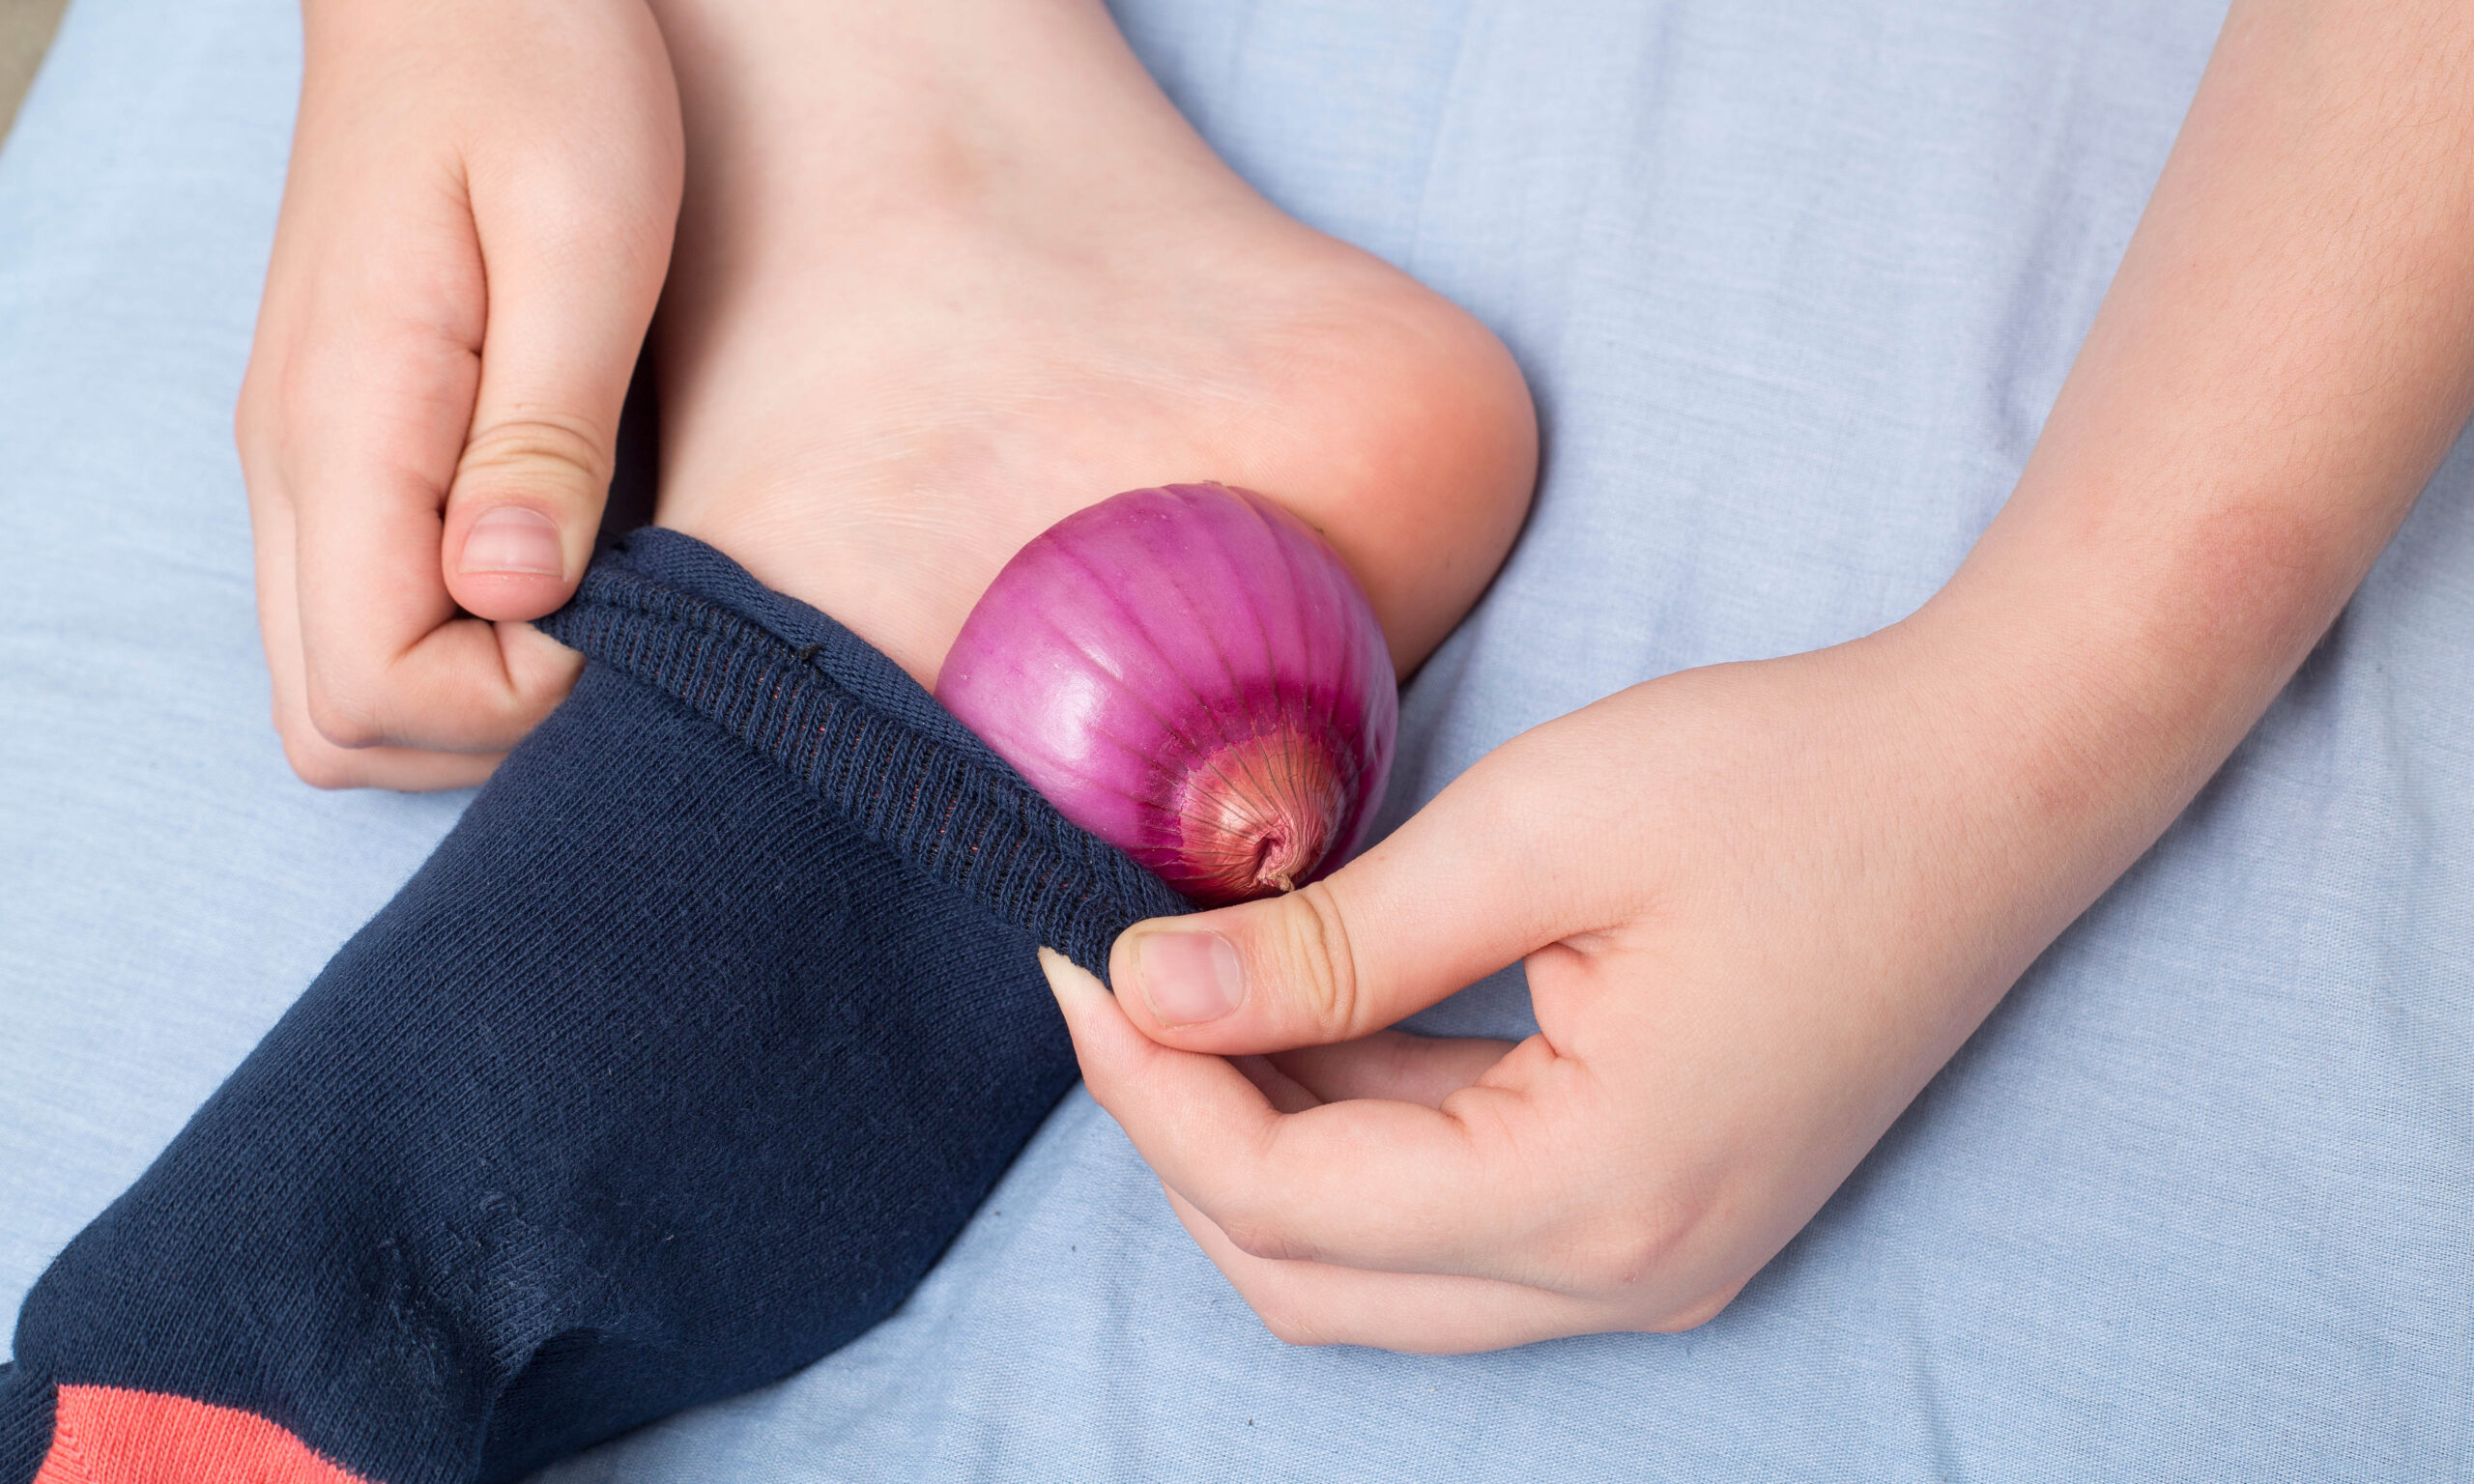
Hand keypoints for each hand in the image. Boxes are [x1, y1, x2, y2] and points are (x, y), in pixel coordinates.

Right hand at [236, 0, 681, 787]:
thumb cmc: (536, 68)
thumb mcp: (584, 231)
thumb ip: (546, 430)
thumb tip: (514, 596)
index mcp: (345, 423)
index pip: (377, 689)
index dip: (519, 703)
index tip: (627, 610)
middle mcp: (292, 466)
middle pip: (336, 723)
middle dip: (486, 728)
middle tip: (618, 629)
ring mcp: (300, 461)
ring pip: (338, 684)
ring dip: (469, 691)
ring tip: (595, 594)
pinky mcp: (338, 444)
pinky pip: (360, 608)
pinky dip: (452, 635)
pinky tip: (556, 560)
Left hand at [1048, 0, 2473, 1354]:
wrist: (2001, 780)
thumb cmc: (1790, 781)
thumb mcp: (1537, 832)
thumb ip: (1333, 942)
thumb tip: (1148, 989)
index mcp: (1597, 1195)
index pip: (1284, 1197)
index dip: (1147, 1087)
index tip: (1072, 958)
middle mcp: (1630, 1277)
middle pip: (1310, 1275)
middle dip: (1184, 1137)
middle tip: (1115, 982)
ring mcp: (1659, 1261)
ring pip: (1376, 1267)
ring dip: (1265, 1143)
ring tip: (1199, 984)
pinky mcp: (1668, 1209)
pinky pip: (1459, 1222)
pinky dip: (1361, 1136)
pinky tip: (1314, 1011)